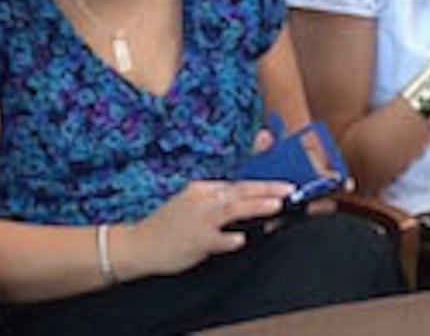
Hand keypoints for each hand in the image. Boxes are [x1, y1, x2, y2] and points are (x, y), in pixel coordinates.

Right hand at [123, 180, 293, 278]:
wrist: (139, 244)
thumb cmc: (167, 227)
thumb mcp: (190, 206)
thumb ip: (218, 205)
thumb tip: (249, 207)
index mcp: (201, 189)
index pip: (237, 185)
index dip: (262, 185)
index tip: (284, 185)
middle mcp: (201, 199)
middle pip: (239, 192)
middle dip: (267, 191)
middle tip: (290, 190)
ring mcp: (198, 219)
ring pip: (232, 209)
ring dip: (255, 205)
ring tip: (276, 205)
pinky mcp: (195, 240)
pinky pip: (217, 239)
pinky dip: (230, 239)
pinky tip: (241, 239)